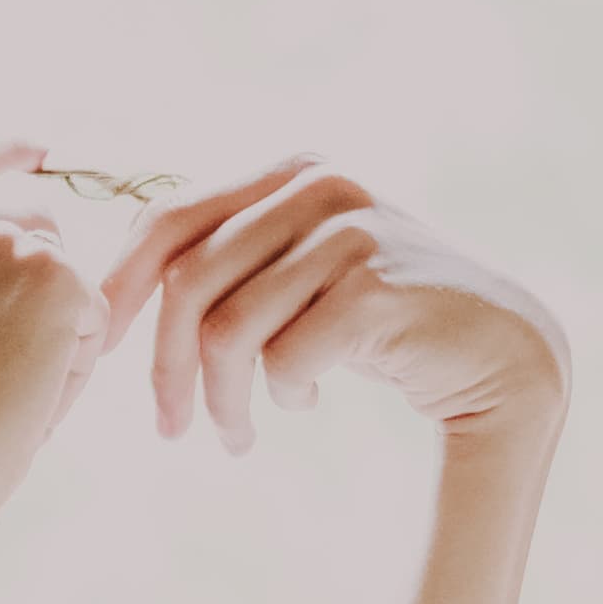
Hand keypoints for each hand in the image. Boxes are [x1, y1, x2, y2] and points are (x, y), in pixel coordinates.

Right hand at [0, 162, 108, 521]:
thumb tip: (12, 265)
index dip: (2, 147)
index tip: (38, 147)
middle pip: (31, 215)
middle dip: (44, 271)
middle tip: (13, 354)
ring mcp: (5, 240)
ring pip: (66, 269)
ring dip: (56, 323)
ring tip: (5, 386)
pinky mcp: (57, 275)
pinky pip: (94, 313)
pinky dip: (76, 360)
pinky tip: (29, 394)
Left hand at [105, 161, 569, 458]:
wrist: (500, 348)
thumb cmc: (378, 316)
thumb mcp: (298, 269)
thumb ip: (230, 257)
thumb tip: (114, 284)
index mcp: (286, 169)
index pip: (166, 219)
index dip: (120, 287)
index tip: (102, 351)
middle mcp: (316, 183)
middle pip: (186, 280)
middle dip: (164, 367)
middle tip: (171, 427)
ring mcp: (350, 230)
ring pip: (228, 329)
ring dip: (223, 401)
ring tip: (237, 434)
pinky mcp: (376, 287)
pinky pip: (286, 357)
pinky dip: (284, 394)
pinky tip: (308, 401)